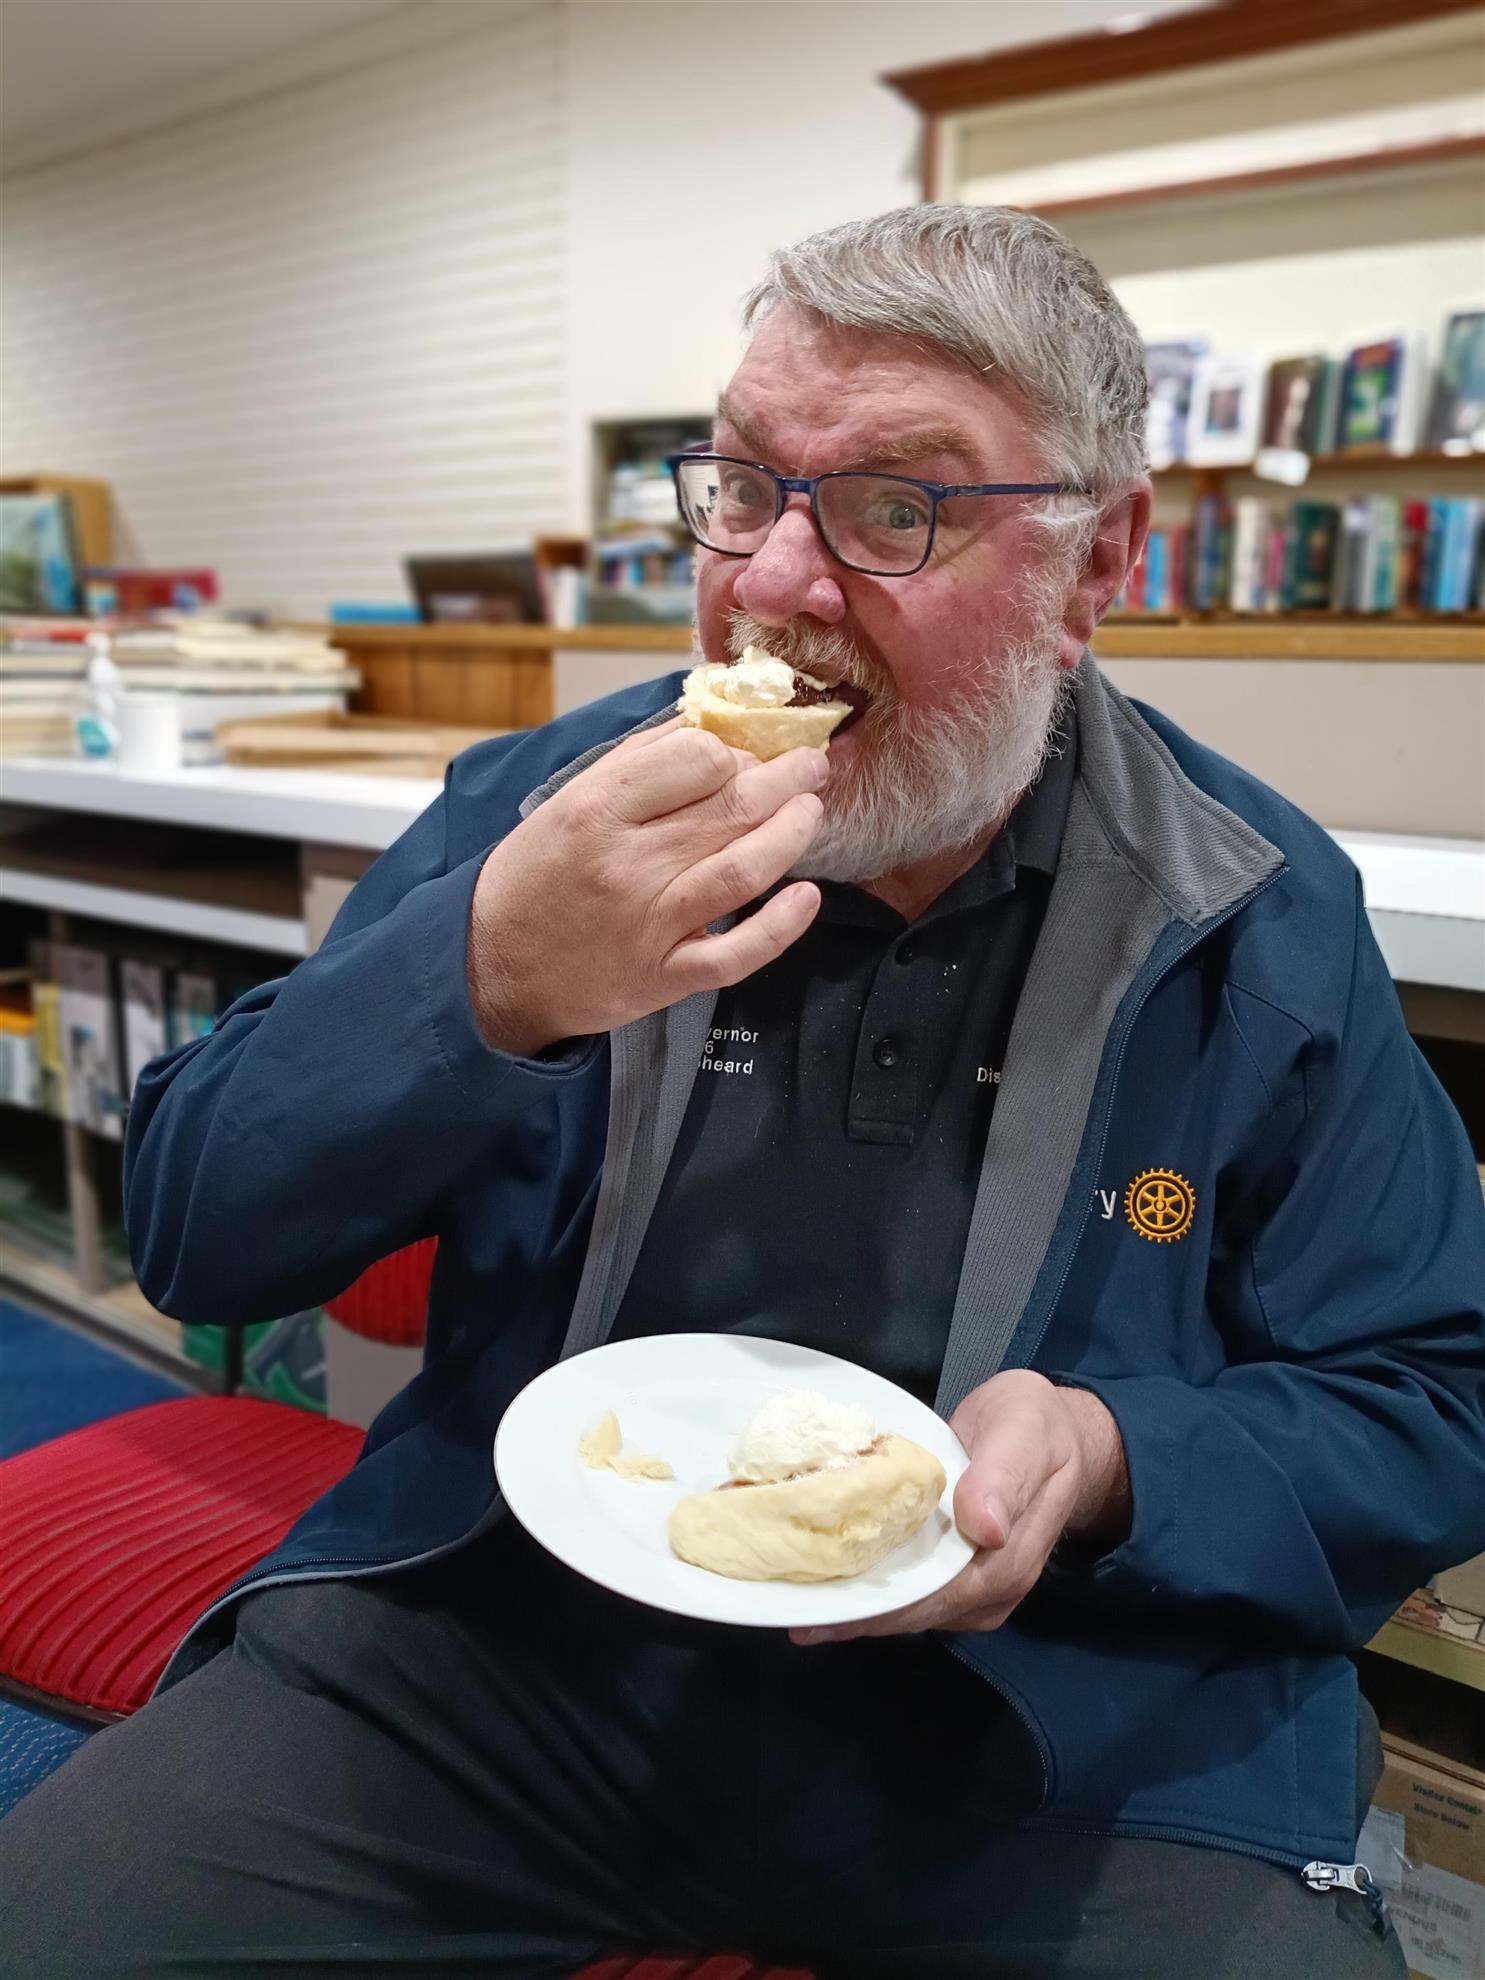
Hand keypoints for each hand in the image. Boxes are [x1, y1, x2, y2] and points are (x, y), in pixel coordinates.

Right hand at [468, 719, 828, 1055]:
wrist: (493, 970)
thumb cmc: (535, 877)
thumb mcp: (565, 802)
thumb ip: (635, 763)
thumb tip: (704, 728)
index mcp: (598, 809)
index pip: (700, 758)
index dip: (735, 752)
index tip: (743, 758)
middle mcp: (628, 863)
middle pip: (734, 807)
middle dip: (787, 779)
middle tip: (810, 767)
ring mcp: (651, 923)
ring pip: (746, 869)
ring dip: (794, 833)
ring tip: (812, 810)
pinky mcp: (665, 976)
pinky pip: (738, 952)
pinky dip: (781, 925)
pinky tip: (808, 897)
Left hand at [791, 1372, 1129, 1644]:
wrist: (1054, 1431)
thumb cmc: (1036, 1426)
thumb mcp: (1024, 1432)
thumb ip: (1004, 1476)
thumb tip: (984, 1526)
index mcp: (1007, 1562)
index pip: (936, 1599)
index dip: (881, 1609)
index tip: (827, 1614)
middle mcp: (989, 1589)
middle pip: (914, 1613)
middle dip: (855, 1616)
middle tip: (792, 1613)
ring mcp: (972, 1588)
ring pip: (908, 1607)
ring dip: (856, 1606)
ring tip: (796, 1601)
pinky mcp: (955, 1573)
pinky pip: (910, 1588)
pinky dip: (869, 1587)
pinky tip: (827, 1581)